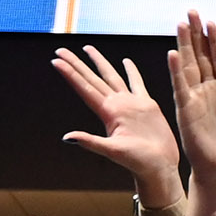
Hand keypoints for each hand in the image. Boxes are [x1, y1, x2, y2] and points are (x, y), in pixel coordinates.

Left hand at [49, 44, 179, 193]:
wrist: (159, 167)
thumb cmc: (138, 162)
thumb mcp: (112, 151)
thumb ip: (91, 142)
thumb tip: (67, 138)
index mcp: (108, 112)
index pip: (85, 88)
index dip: (70, 73)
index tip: (57, 60)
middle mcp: (116, 105)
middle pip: (93, 79)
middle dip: (77, 64)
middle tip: (62, 49)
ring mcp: (131, 104)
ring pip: (112, 77)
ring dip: (99, 63)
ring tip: (88, 49)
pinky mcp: (147, 106)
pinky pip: (137, 84)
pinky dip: (132, 72)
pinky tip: (126, 62)